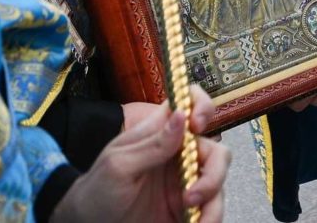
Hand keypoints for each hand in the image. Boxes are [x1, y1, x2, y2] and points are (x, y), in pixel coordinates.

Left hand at [52, 86, 227, 222]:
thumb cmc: (98, 191)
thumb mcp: (119, 165)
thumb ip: (152, 144)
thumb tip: (181, 115)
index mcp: (160, 134)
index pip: (189, 104)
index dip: (202, 106)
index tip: (198, 126)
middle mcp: (178, 155)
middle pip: (215, 151)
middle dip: (214, 172)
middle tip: (193, 195)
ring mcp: (185, 183)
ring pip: (218, 184)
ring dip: (213, 203)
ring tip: (197, 221)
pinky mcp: (188, 210)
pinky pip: (211, 210)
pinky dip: (210, 219)